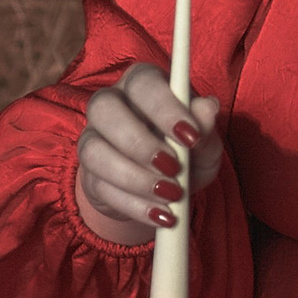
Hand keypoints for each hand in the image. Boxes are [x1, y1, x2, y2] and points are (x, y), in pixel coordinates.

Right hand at [74, 64, 221, 245]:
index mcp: (143, 84)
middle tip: (173, 168)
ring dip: (134, 177)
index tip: (191, 137)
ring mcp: (93, 137)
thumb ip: (206, 128)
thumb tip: (208, 108)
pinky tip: (160, 215)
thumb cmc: (187, 153)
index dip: (165, 108)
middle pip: (104, 107)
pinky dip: (134, 204)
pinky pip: (100, 186)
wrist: (164, 191)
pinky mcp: (89, 174)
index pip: (144, 82)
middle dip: (139, 142)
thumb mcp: (205, 144)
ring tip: (171, 195)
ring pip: (93, 150)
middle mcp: (111, 102)